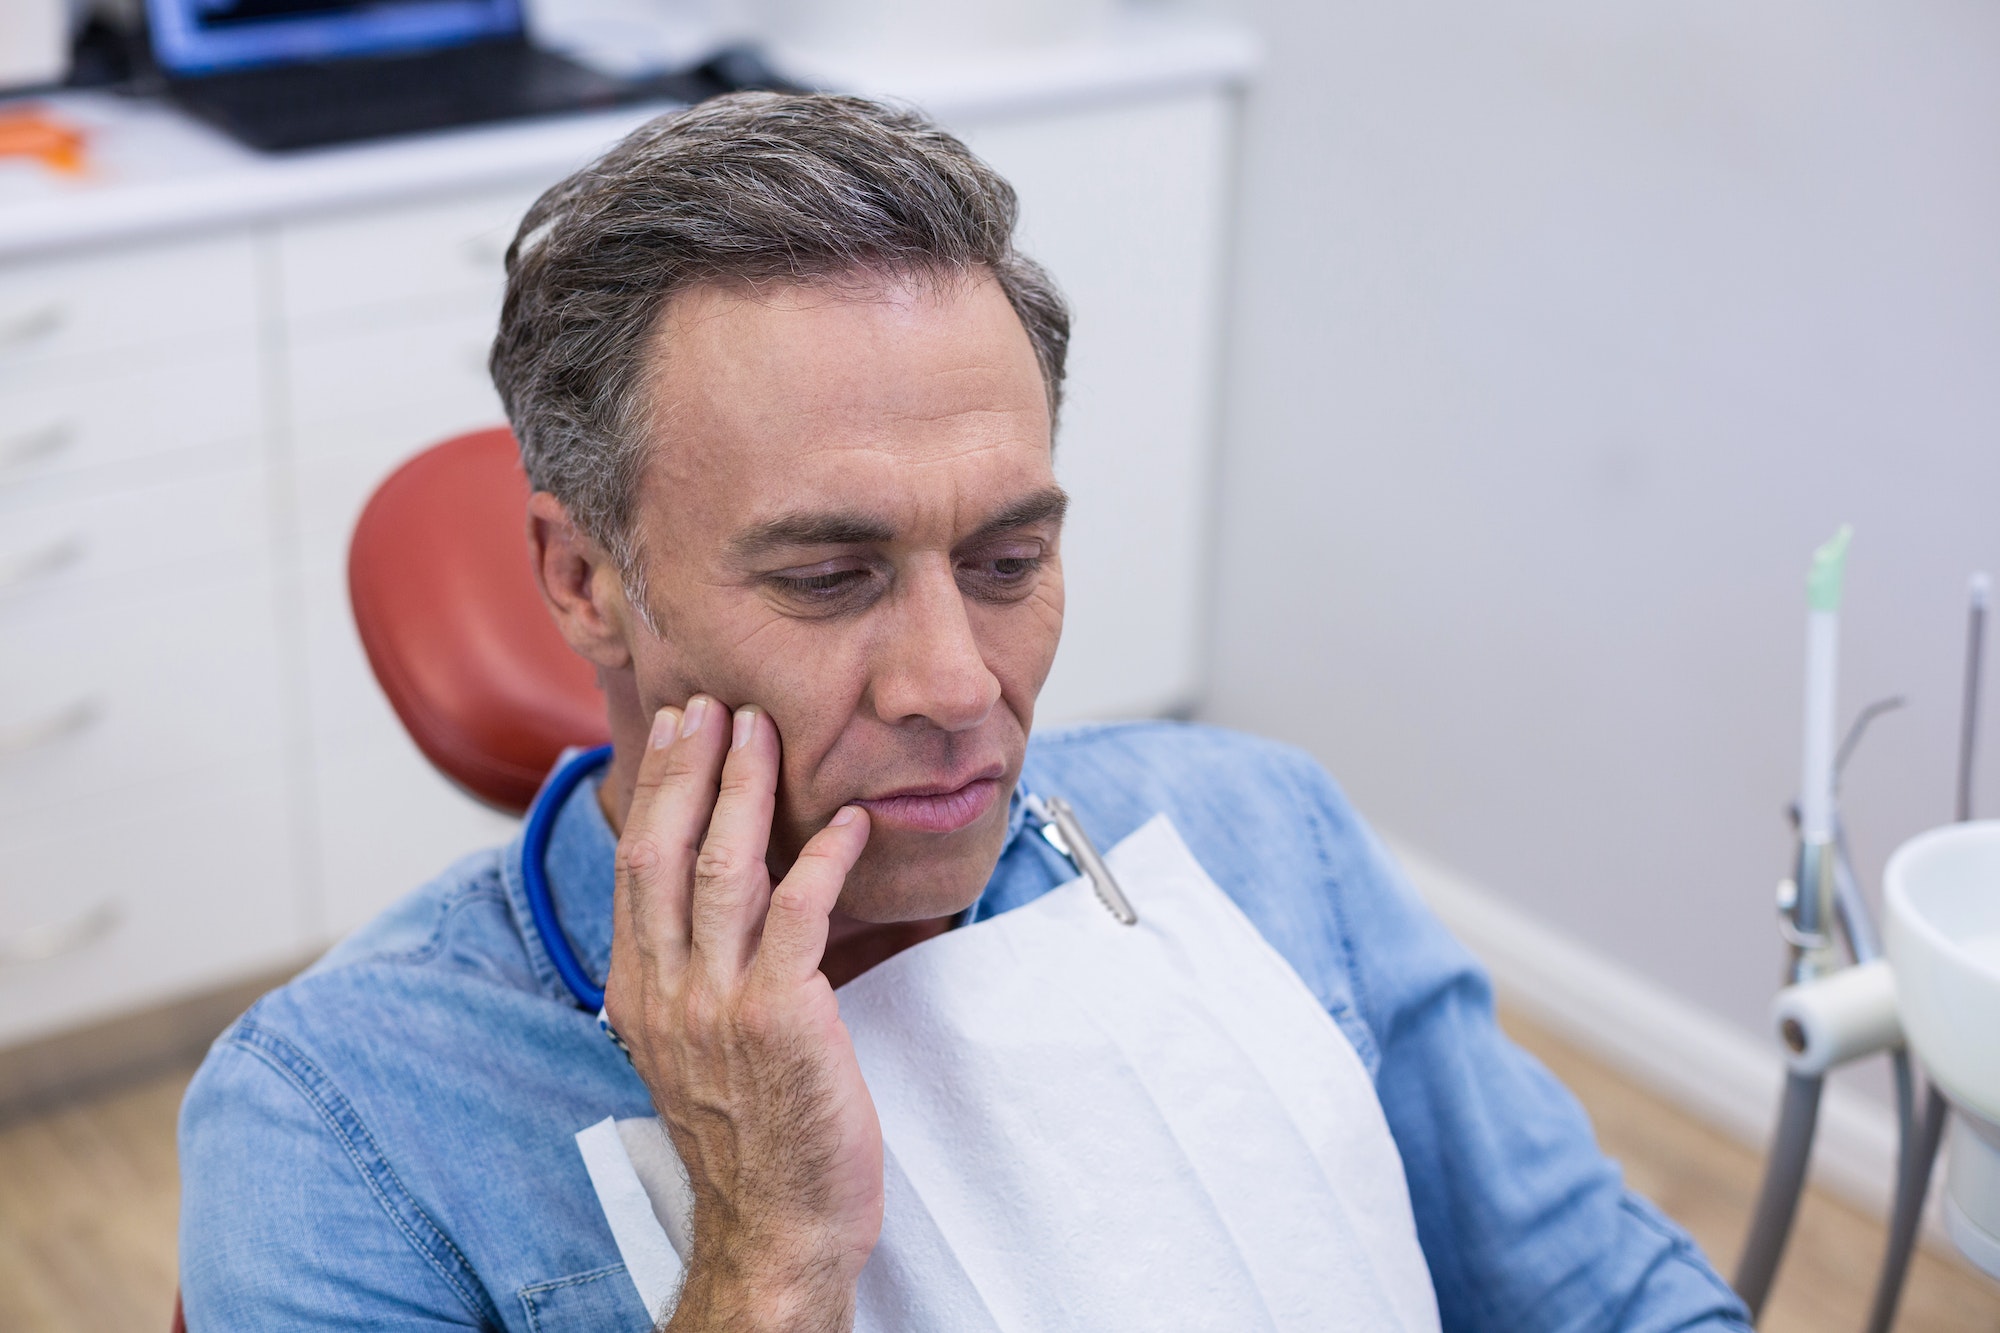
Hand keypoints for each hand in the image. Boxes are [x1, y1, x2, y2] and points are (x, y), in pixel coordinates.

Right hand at [603, 696, 879, 1332]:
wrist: (777, 1227)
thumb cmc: (753, 1141)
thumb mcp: (694, 1052)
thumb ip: (692, 978)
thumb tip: (712, 910)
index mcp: (638, 995)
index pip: (635, 870)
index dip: (655, 793)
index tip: (674, 734)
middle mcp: (665, 992)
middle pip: (663, 852)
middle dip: (686, 768)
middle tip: (709, 703)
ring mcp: (718, 1004)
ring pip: (722, 869)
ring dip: (742, 790)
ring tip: (760, 731)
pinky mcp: (781, 1017)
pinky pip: (799, 915)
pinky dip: (822, 858)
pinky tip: (845, 821)